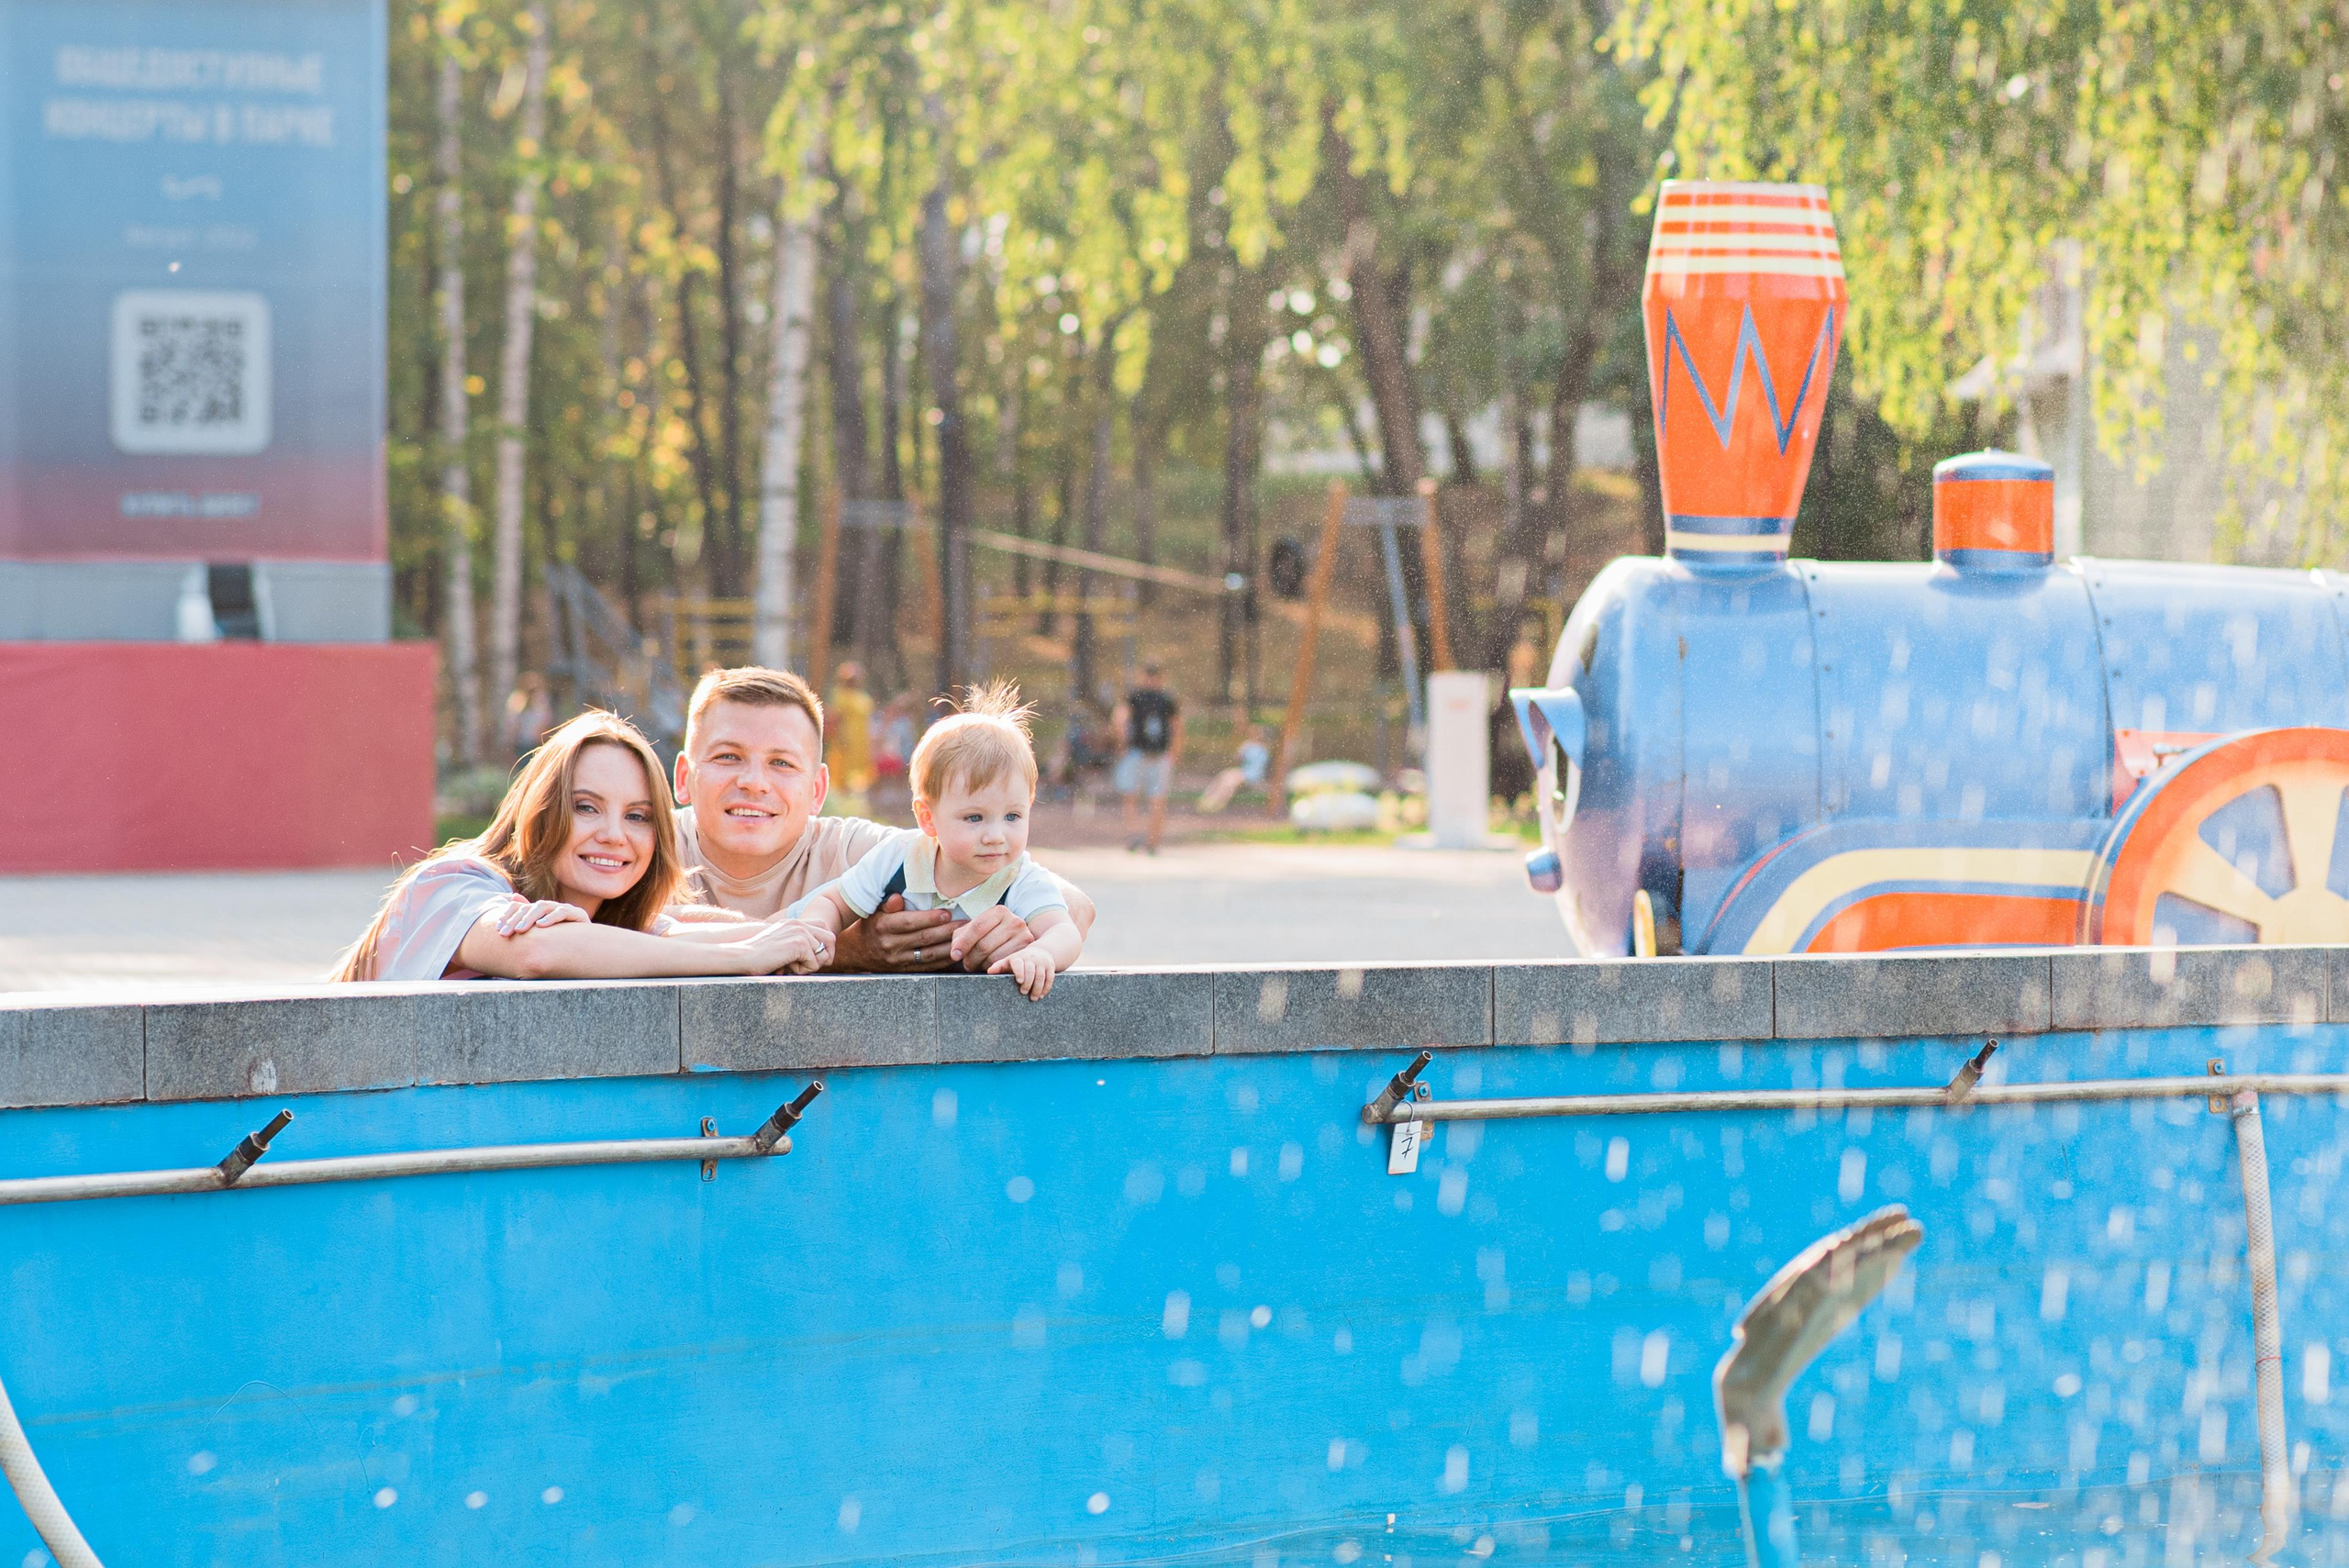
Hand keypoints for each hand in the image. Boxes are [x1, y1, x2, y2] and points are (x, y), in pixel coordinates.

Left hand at [494, 897, 587, 936]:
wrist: (588, 949)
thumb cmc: (560, 944)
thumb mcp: (539, 938)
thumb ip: (524, 922)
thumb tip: (511, 900)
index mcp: (540, 911)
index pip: (520, 906)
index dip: (508, 914)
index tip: (497, 928)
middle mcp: (552, 907)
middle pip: (530, 906)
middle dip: (516, 919)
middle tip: (505, 933)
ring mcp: (565, 909)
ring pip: (544, 906)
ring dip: (530, 917)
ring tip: (521, 929)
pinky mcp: (578, 915)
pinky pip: (564, 912)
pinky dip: (552, 917)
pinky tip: (542, 925)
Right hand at [727, 919, 833, 975]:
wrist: (743, 956)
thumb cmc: (759, 957)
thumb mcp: (782, 945)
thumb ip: (799, 944)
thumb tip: (823, 956)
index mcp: (795, 922)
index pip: (824, 928)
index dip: (825, 945)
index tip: (816, 959)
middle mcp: (799, 924)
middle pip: (831, 938)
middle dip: (824, 955)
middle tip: (807, 965)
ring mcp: (800, 932)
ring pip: (823, 954)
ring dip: (809, 966)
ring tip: (790, 966)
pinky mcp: (799, 943)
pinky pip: (814, 963)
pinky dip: (802, 971)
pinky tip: (786, 967)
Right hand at [832, 896, 958, 971]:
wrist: (857, 952)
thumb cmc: (871, 925)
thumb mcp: (875, 911)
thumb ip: (889, 904)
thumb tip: (899, 897)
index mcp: (884, 927)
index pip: (910, 922)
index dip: (929, 918)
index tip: (947, 913)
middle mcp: (891, 945)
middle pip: (923, 938)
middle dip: (947, 931)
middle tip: (966, 923)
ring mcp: (898, 961)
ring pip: (929, 955)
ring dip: (950, 946)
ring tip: (966, 937)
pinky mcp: (905, 971)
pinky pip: (928, 967)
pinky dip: (944, 961)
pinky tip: (957, 953)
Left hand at [950, 906, 1034, 971]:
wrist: (1020, 938)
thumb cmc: (994, 934)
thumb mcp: (980, 928)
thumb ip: (963, 935)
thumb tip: (955, 951)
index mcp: (999, 911)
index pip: (977, 927)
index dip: (963, 943)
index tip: (955, 955)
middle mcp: (1014, 921)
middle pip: (984, 945)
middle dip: (970, 958)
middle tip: (967, 964)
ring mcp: (1023, 936)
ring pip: (993, 958)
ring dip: (980, 965)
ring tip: (977, 965)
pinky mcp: (1026, 952)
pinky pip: (1003, 965)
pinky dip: (992, 969)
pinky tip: (988, 967)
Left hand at [1000, 945, 1057, 999]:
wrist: (1040, 952)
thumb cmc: (1020, 961)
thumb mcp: (1009, 961)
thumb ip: (999, 966)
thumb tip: (989, 972)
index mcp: (1019, 957)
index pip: (1019, 963)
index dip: (1019, 971)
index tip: (1019, 981)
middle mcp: (1031, 958)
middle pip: (1031, 971)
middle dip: (1028, 983)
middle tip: (1023, 993)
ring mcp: (1042, 962)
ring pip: (1041, 976)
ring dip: (1037, 988)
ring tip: (1033, 998)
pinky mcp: (1051, 966)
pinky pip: (1050, 978)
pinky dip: (1046, 988)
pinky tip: (1041, 995)